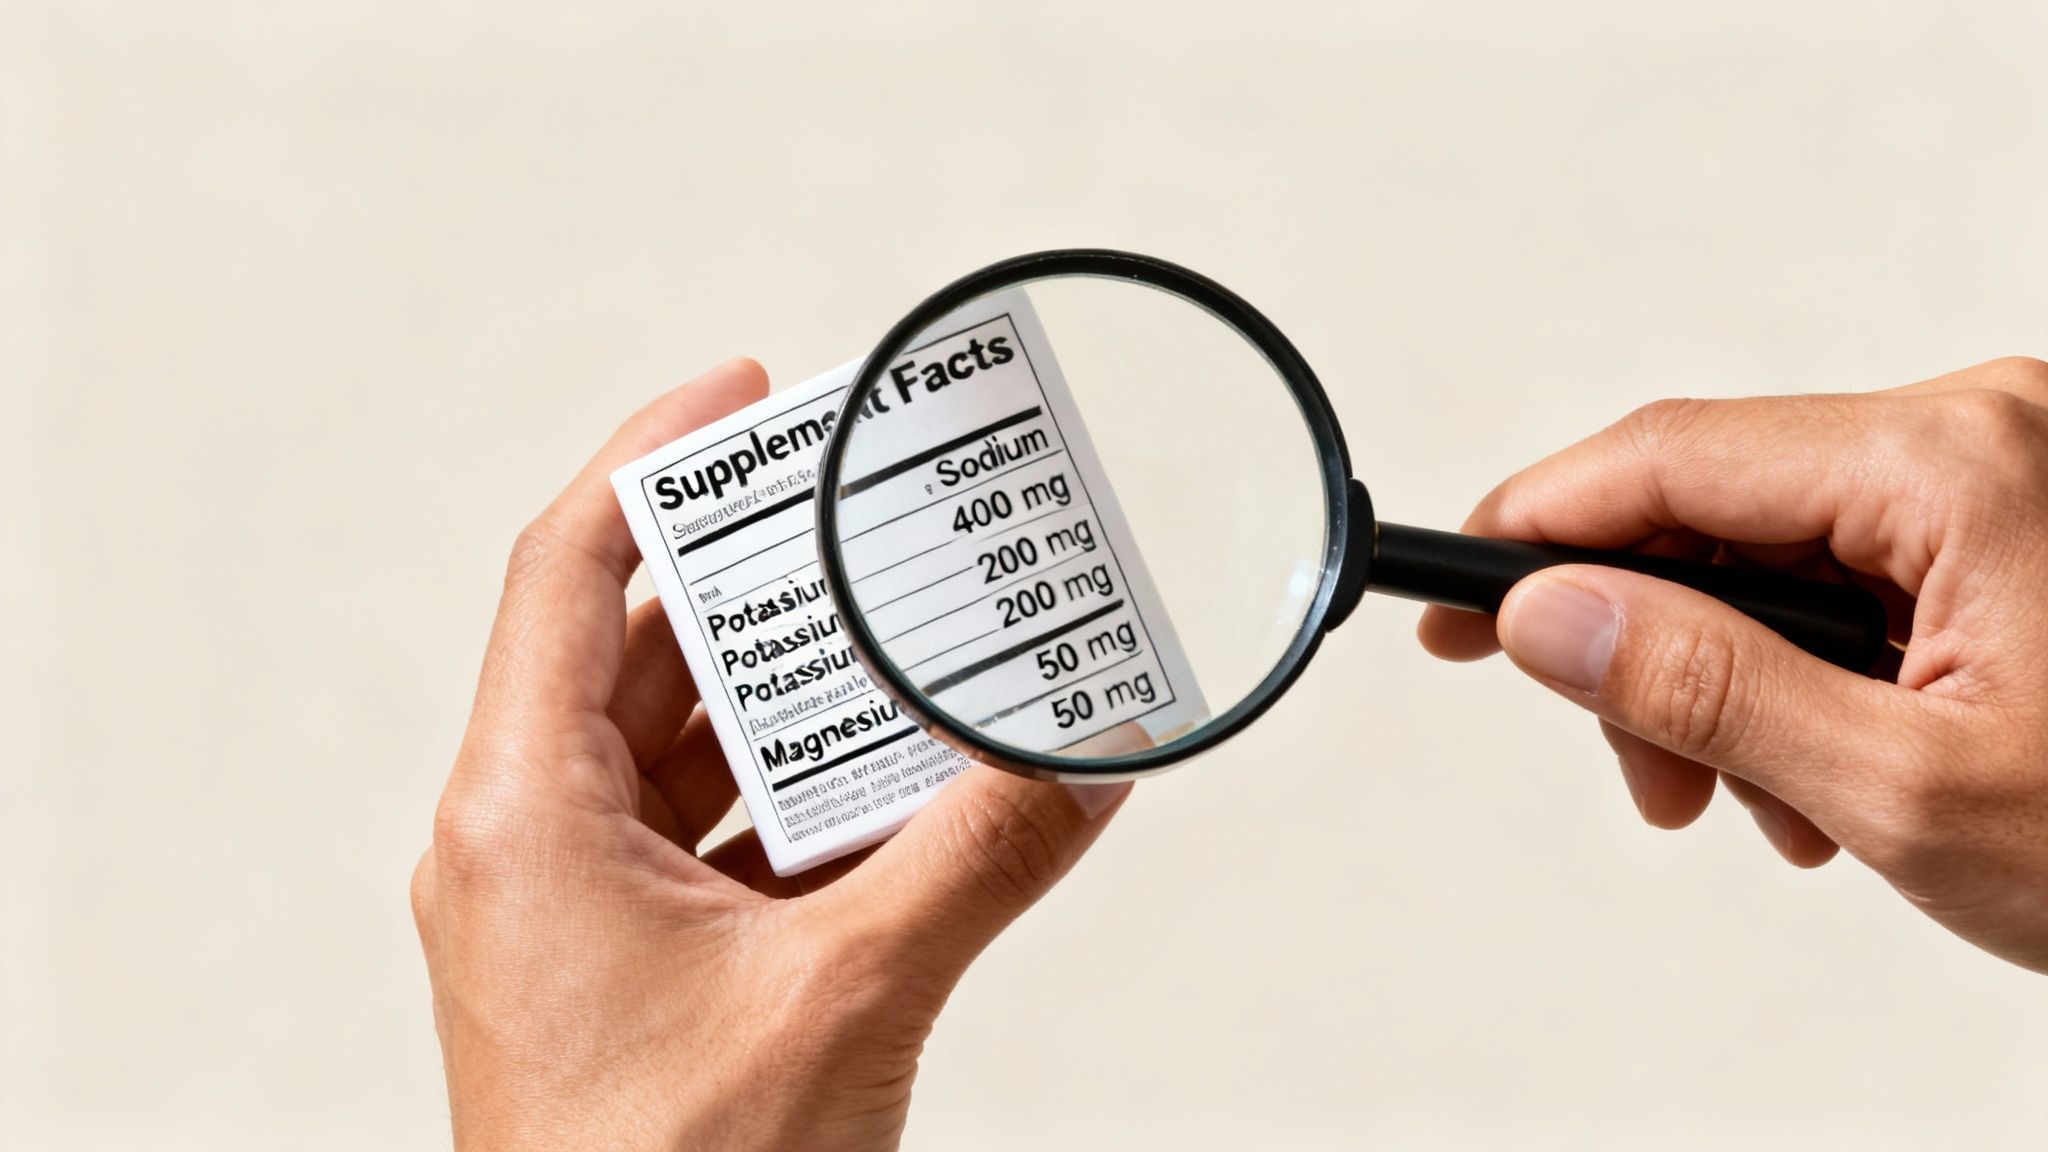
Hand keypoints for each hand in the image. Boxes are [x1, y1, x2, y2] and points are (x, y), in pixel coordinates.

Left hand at [411, 359, 1131, 1149]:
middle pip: (641, 652)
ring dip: (798, 700)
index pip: (568, 573)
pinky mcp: (639, 971)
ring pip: (690, 749)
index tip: (744, 393)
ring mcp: (580, 913)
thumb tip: (1094, 754)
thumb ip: (983, 856)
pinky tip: (907, 786)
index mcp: (521, 817)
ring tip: (909, 640)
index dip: (654, 461)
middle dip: (764, 581)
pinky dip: (807, 802)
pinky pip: (722, 839)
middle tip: (865, 509)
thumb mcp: (850, 996)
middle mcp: (530, 846)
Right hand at [1418, 356, 2047, 973]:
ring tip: (1760, 803)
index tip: (1449, 597)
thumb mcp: (1910, 788)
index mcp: (1955, 459)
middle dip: (1646, 642)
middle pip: (1715, 504)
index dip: (1532, 528)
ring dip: (1725, 676)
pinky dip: (1802, 669)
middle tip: (1645, 775)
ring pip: (1773, 548)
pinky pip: (1849, 572)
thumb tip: (1549, 615)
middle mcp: (1980, 431)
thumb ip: (1708, 687)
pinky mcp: (2010, 525)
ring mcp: (2000, 473)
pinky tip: (1823, 769)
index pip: (1669, 456)